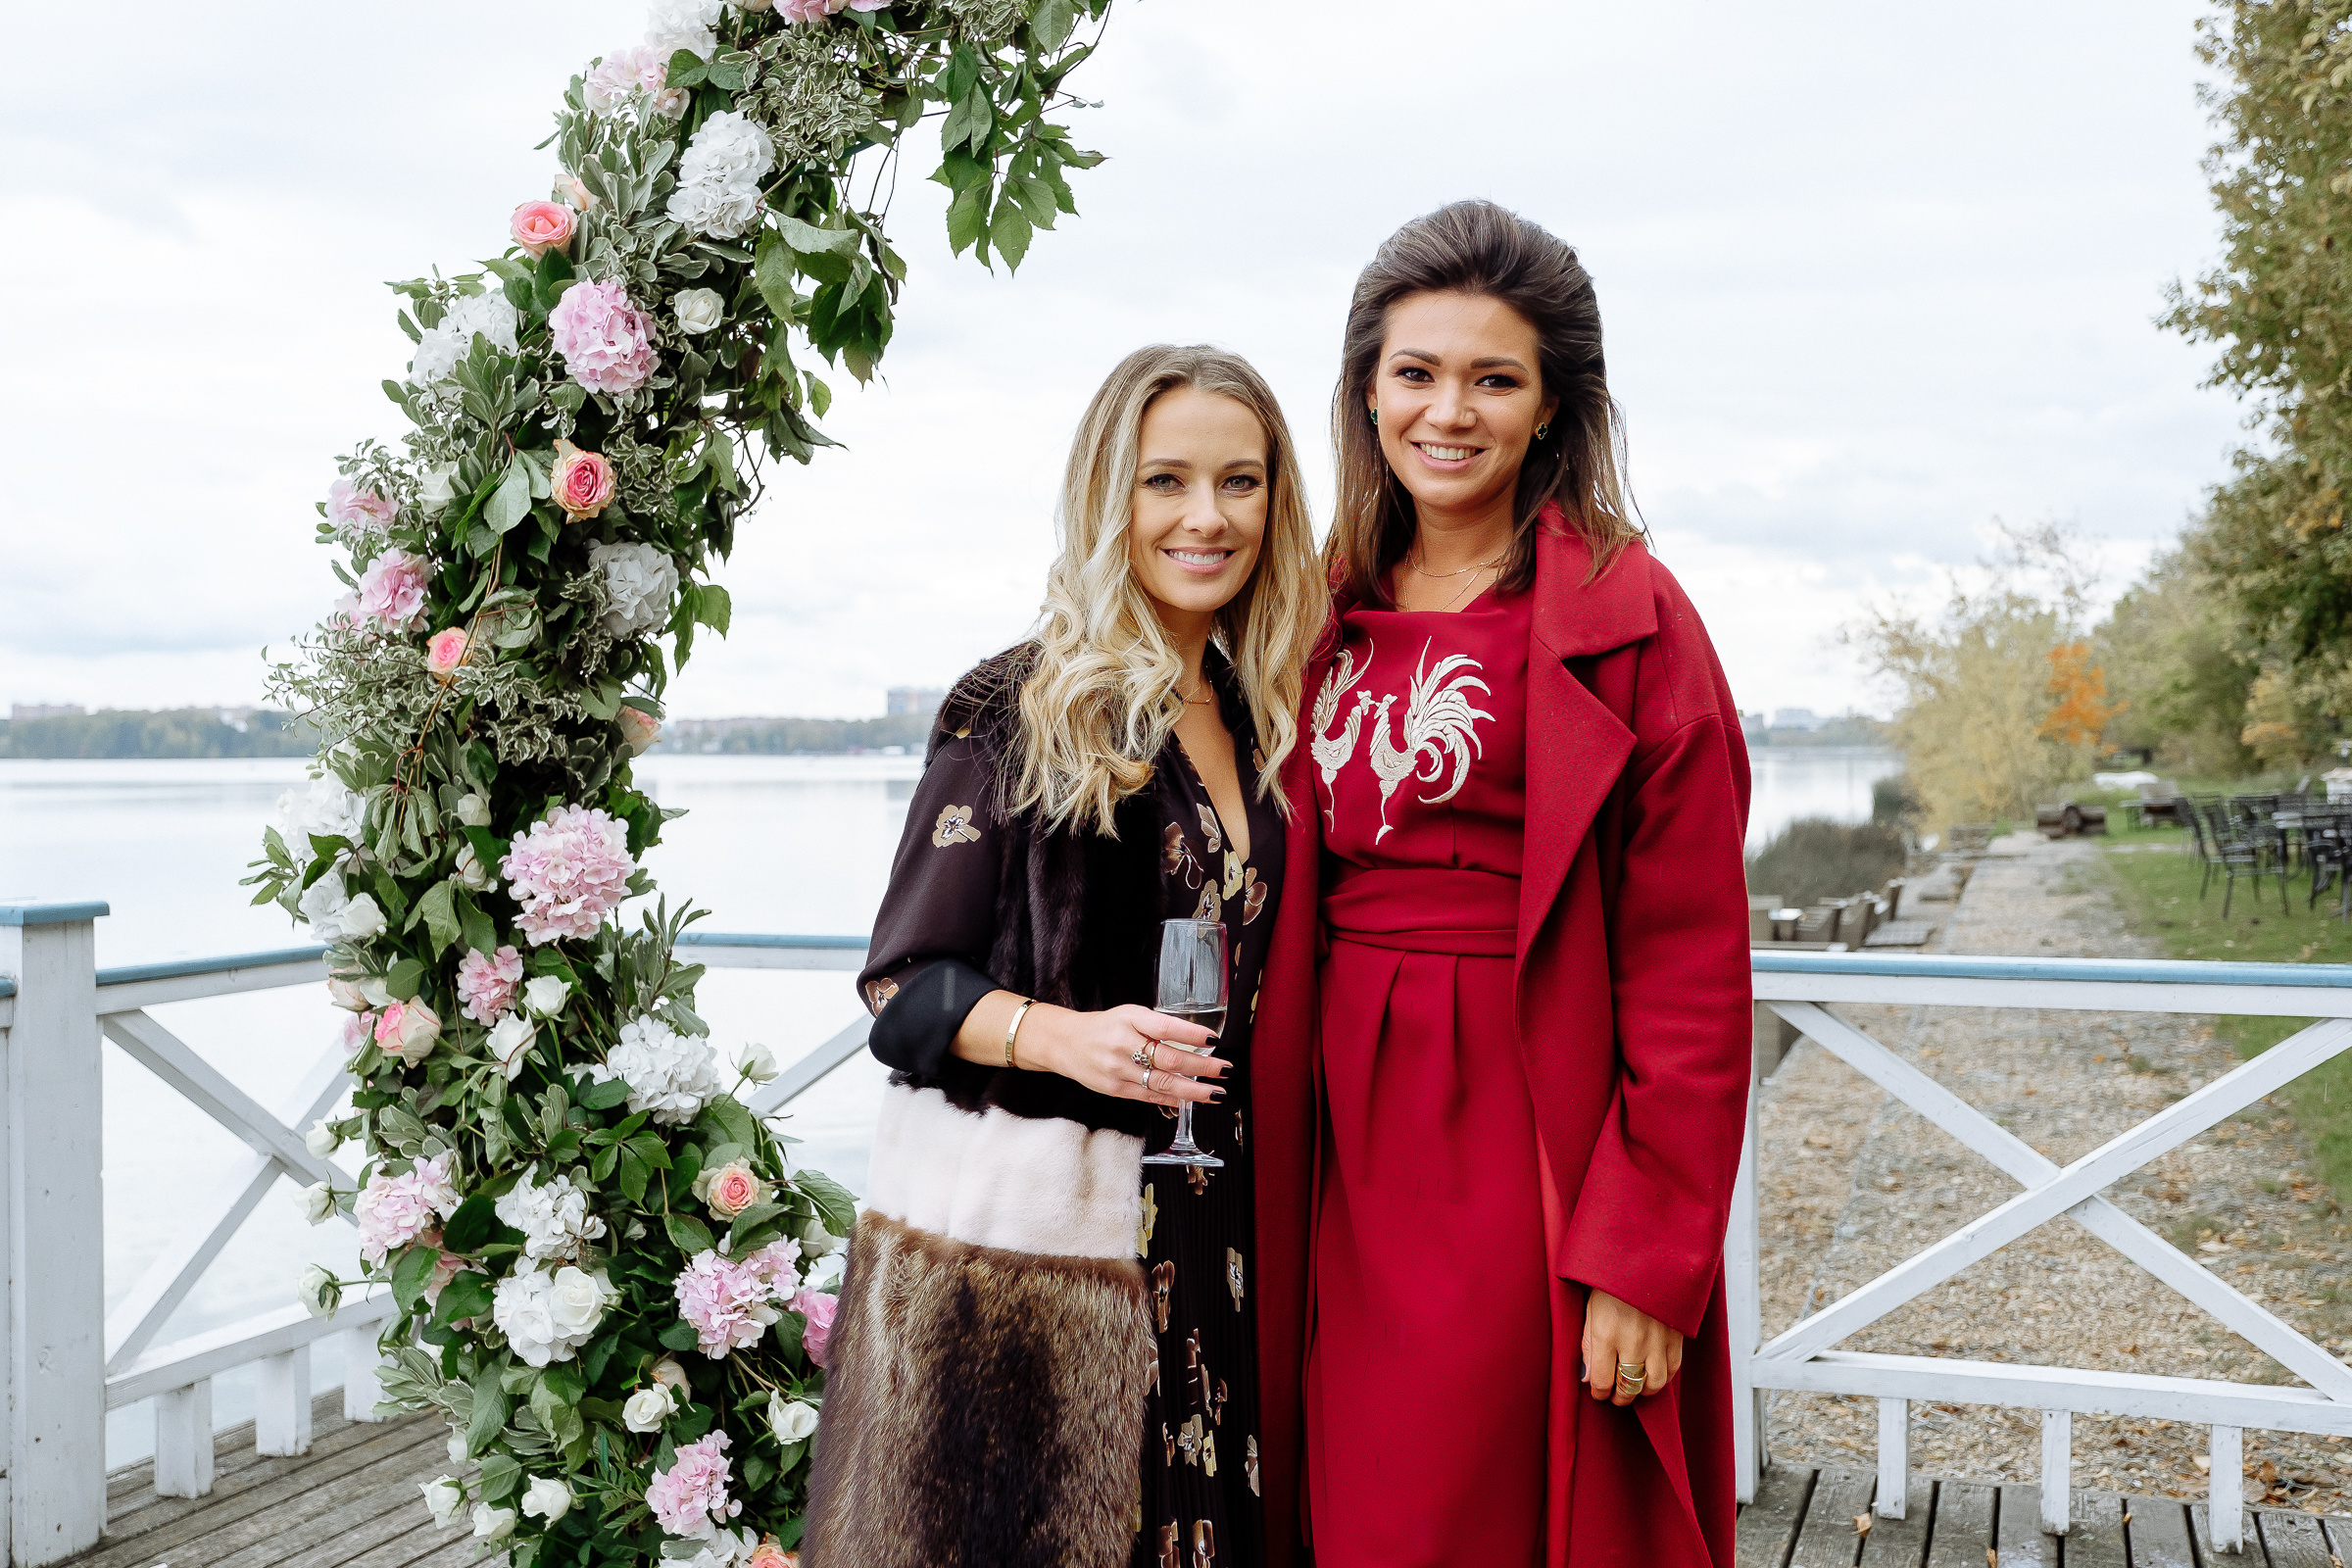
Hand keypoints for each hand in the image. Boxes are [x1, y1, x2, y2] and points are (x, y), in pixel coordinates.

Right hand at [1020, 1003, 1227, 1107]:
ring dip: (1193, 1090)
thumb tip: (1196, 1041)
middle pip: (1168, 1059)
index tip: (1214, 1040)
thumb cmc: (1104, 1027)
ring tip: (1215, 1093)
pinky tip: (1190, 1100)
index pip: (1165, 1027)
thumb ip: (1157, 1026)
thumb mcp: (1129, 1014)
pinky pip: (1149, 1096)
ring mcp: (1118, 1069)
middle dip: (1202, 1067)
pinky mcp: (1115, 1089)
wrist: (1065, 1043)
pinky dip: (1172, 1099)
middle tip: (1225, 1070)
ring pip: (1162, 1083)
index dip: (1191, 1035)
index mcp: (1130, 1019)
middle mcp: (1123, 1044)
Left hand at [1581, 1288, 1681, 1405]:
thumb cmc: (1613, 1279)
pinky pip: (1673, 1370)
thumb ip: (1588, 1346)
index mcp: (1606, 1333)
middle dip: (1619, 1397)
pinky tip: (1652, 1373)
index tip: (1598, 1392)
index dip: (1599, 1393)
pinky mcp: (1676, 1337)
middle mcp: (1632, 1341)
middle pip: (1627, 1387)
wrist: (1648, 1255)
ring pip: (1652, 1385)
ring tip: (1634, 1386)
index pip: (1602, 1381)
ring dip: (1641, 1391)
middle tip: (1615, 1395)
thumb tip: (1587, 1379)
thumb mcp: (1590, 1308)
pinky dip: (1662, 1378)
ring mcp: (1657, 1341)